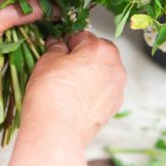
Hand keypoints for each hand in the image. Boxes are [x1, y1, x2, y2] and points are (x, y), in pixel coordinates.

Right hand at [23, 31, 126, 145]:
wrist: (56, 130)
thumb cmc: (51, 93)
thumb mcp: (47, 60)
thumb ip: (55, 47)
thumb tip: (57, 43)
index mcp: (100, 49)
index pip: (83, 35)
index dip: (67, 42)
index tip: (58, 50)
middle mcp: (115, 67)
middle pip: (99, 52)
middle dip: (83, 55)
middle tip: (63, 66)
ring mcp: (117, 89)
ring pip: (103, 71)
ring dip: (90, 72)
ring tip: (69, 84)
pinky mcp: (114, 107)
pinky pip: (104, 90)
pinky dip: (93, 90)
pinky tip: (76, 98)